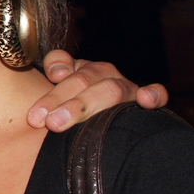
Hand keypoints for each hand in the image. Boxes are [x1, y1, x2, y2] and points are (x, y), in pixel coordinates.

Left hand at [27, 49, 168, 130]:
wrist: (104, 129)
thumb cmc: (72, 114)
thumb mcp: (54, 102)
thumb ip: (51, 82)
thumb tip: (57, 72)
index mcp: (76, 70)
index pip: (61, 64)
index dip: (51, 73)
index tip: (37, 97)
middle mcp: (101, 74)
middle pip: (82, 79)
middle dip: (61, 100)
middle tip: (48, 122)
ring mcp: (125, 87)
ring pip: (111, 89)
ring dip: (88, 104)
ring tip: (62, 122)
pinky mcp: (146, 101)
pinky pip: (155, 95)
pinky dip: (153, 95)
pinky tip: (145, 100)